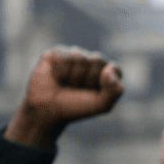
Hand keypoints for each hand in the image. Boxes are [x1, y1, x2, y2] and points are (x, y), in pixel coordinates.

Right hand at [4, 47, 122, 147]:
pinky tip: (56, 77)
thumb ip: (115, 90)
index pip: (114, 69)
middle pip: (97, 60)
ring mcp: (74, 55)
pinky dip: (60, 72)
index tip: (94, 93)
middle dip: (88, 79)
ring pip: (79, 58)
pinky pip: (63, 58)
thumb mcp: (102, 104)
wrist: (48, 110)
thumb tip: (110, 68)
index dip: (104, 84)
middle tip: (78, 89)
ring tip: (66, 84)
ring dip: (73, 77)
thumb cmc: (77, 106)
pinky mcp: (56, 53)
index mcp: (107, 71)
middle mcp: (91, 60)